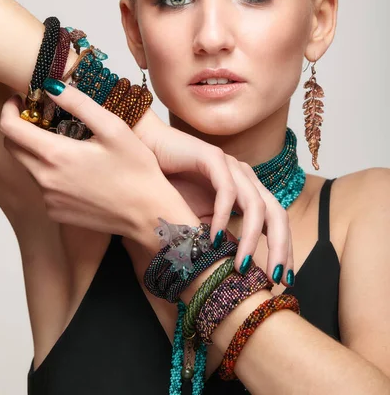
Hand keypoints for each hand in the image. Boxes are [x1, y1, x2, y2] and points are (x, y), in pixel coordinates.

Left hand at [0, 86, 197, 249]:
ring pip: (29, 167)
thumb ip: (79, 104)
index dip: (10, 109)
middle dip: (21, 128)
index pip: (10, 128)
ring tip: (68, 143)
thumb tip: (52, 87)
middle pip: (13, 148)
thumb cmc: (137, 172)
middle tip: (42, 117)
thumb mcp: (113, 128)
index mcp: (56, 156)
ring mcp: (49, 199)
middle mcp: (45, 180)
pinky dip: (51, 172)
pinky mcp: (56, 212)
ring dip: (39, 151)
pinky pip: (43, 186)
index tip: (20, 100)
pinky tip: (77, 169)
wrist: (148, 215)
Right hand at [134, 114, 292, 284]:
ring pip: (256, 204)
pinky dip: (222, 215)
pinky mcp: (213, 157)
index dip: (284, 250)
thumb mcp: (199, 220)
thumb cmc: (173, 186)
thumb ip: (219, 239)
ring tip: (241, 266)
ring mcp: (232, 167)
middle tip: (275, 277)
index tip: (284, 280)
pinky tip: (214, 237)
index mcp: (248, 192)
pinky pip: (226, 189)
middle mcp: (246, 179)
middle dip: (281, 247)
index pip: (277, 223)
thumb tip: (235, 272)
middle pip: (277, 213)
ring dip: (251, 238)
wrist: (149, 152)